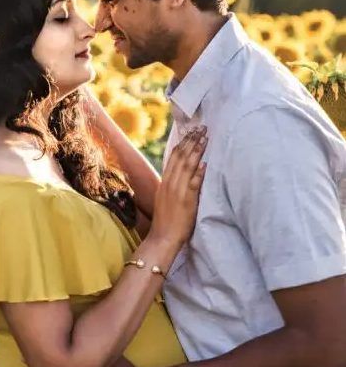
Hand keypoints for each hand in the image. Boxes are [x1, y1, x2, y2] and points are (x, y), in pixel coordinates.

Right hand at [149, 126, 206, 247]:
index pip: (173, 157)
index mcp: (165, 182)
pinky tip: (204, 163)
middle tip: (201, 128)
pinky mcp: (186, 201)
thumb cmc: (167, 221)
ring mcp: (177, 191)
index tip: (191, 131)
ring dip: (196, 151)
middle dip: (191, 141)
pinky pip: (193, 183)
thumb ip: (173, 186)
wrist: (162, 238)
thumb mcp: (166, 199)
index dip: (183, 143)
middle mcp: (170, 183)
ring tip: (205, 138)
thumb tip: (184, 174)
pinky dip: (198, 172)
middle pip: (180, 157)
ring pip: (186, 166)